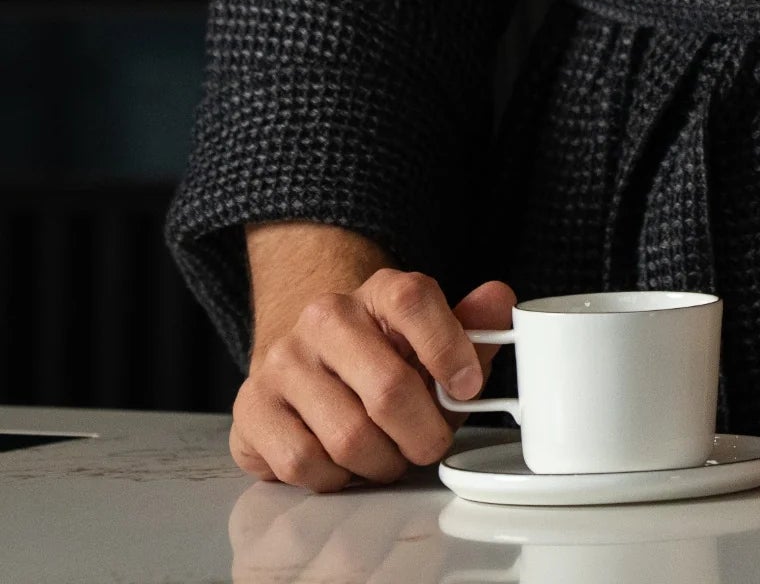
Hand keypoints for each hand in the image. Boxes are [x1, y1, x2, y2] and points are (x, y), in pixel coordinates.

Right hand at [230, 268, 515, 491]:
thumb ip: (472, 324)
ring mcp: (283, 360)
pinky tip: (344, 461)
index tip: (469, 387)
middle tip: (431, 444)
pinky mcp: (251, 407)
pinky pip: (304, 462)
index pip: (413, 300)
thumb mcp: (435, 337)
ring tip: (389, 454)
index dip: (449, 348)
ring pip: (348, 436)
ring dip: (381, 461)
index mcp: (379, 290)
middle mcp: (325, 316)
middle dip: (423, 433)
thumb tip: (500, 300)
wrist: (310, 360)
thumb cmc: (385, 355)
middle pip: (388, 388)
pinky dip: (335, 476)